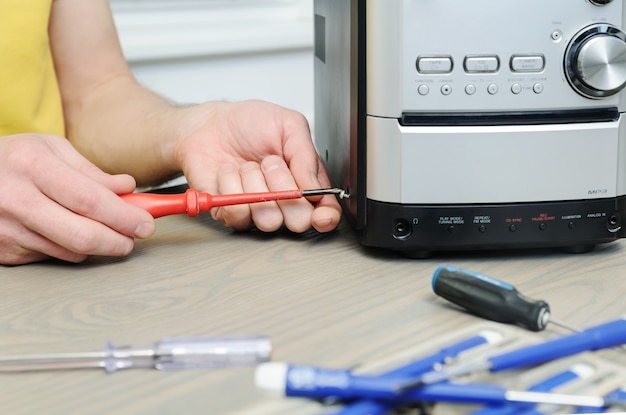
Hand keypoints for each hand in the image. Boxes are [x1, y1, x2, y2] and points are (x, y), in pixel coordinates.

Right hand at [0, 134, 155, 264]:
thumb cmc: (15, 159)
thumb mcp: (52, 149)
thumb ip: (92, 171)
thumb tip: (129, 190)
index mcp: (33, 166)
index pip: (90, 200)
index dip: (124, 216)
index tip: (146, 222)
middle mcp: (16, 199)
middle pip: (82, 235)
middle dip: (119, 240)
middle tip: (135, 237)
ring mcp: (7, 229)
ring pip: (70, 251)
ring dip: (98, 245)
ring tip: (107, 230)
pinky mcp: (4, 250)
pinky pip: (52, 256)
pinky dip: (71, 248)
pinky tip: (69, 231)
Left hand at [171, 100, 341, 232]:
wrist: (210, 125)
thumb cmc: (249, 123)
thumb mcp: (289, 125)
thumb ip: (307, 156)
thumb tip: (315, 187)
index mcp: (305, 180)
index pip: (325, 211)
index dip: (326, 217)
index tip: (320, 215)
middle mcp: (284, 200)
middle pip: (299, 222)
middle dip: (286, 191)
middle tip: (271, 164)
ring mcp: (258, 209)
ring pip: (269, 221)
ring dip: (256, 186)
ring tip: (248, 166)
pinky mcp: (231, 214)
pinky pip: (239, 216)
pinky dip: (232, 188)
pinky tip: (230, 174)